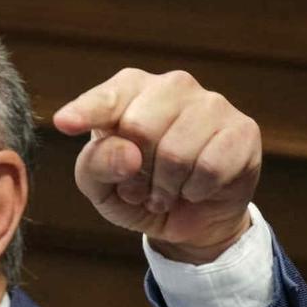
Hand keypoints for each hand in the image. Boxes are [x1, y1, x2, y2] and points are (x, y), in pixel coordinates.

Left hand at [52, 69, 261, 263]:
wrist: (190, 219)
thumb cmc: (138, 192)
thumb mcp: (102, 188)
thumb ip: (97, 166)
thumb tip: (128, 153)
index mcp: (130, 90)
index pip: (107, 98)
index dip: (86, 112)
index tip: (64, 122)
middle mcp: (172, 86)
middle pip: (140, 127)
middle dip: (135, 172)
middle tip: (139, 187)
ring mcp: (211, 103)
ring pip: (176, 151)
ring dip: (165, 187)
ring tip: (166, 191)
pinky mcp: (241, 130)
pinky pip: (209, 166)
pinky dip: (195, 190)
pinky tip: (195, 188)